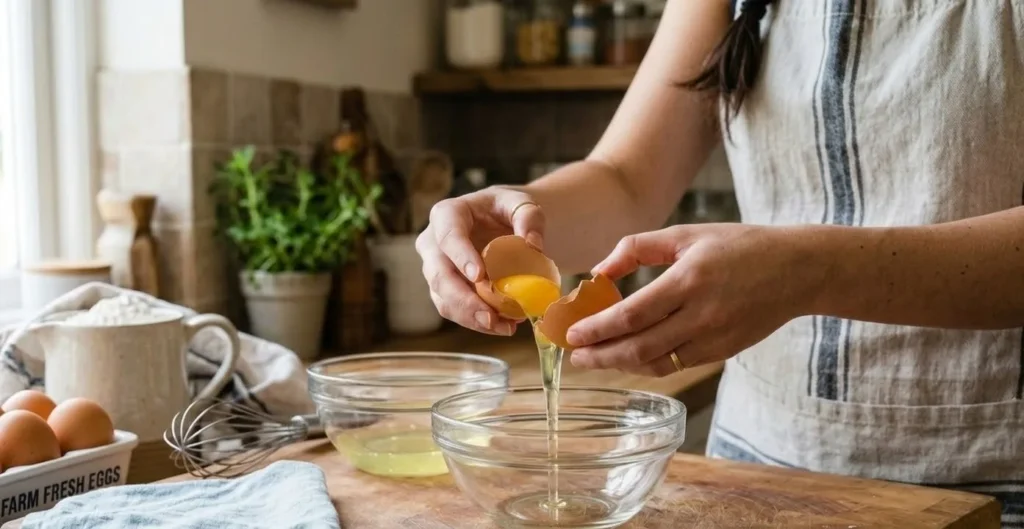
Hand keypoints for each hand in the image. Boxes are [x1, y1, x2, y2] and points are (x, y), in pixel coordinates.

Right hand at [415, 186, 544, 335]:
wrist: (501, 223)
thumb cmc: (506, 210)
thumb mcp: (521, 203)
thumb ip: (530, 218)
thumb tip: (534, 245)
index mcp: (446, 214)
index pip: (448, 235)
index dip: (460, 256)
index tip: (479, 277)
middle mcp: (433, 243)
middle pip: (438, 275)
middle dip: (463, 300)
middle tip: (489, 317)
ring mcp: (436, 269)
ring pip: (443, 299)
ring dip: (470, 318)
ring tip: (503, 327)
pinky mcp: (445, 290)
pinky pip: (455, 311)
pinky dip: (476, 322)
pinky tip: (501, 326)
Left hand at [566, 224, 818, 375]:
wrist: (798, 270)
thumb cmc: (739, 246)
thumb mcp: (686, 235)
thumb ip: (637, 249)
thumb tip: (598, 272)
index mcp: (688, 280)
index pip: (632, 314)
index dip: (598, 328)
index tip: (571, 334)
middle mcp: (701, 314)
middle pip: (639, 347)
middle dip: (600, 354)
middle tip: (574, 355)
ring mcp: (714, 338)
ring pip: (657, 363)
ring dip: (620, 364)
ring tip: (594, 359)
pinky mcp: (723, 351)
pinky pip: (676, 364)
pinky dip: (648, 364)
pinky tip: (628, 358)